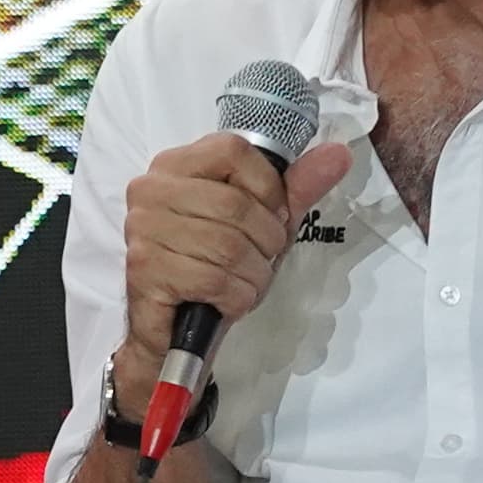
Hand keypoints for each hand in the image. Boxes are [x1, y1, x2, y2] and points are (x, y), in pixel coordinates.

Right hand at [120, 132, 352, 379]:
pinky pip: (214, 280)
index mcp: (176, 165)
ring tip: (243, 283)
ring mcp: (143, 229)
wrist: (174, 331)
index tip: (269, 216)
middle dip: (265, 243)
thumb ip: (296, 188)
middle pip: (237, 204)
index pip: (235, 151)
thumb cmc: (215, 269)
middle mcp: (151, 190)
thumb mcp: (260, 224)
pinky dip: (236, 298)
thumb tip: (339, 154)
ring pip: (229, 246)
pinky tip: (227, 300)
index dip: (268, 188)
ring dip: (253, 276)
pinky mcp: (145, 269)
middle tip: (258, 261)